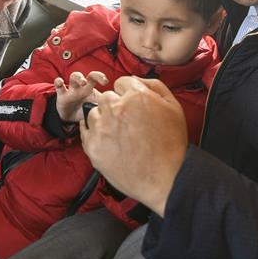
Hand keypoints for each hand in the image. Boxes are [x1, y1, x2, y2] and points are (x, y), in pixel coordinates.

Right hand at [54, 71, 108, 121]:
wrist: (71, 118)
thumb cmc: (86, 109)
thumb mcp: (95, 108)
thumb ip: (104, 106)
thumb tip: (114, 109)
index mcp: (92, 88)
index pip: (97, 78)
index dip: (101, 77)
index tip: (105, 82)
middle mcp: (83, 87)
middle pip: (89, 75)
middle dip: (94, 75)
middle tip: (100, 80)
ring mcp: (72, 90)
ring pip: (74, 77)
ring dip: (78, 77)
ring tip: (82, 82)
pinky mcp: (62, 95)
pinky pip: (59, 86)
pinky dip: (58, 82)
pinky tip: (60, 81)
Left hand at [80, 76, 188, 216]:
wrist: (166, 178)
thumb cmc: (171, 144)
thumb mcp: (173, 106)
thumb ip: (153, 85)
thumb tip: (134, 80)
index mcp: (136, 96)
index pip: (121, 83)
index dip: (128, 95)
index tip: (132, 107)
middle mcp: (116, 109)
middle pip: (106, 97)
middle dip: (115, 107)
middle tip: (127, 124)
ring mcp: (102, 128)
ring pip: (94, 113)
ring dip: (103, 120)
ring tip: (119, 136)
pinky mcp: (93, 147)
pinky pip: (85, 131)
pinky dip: (93, 134)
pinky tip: (107, 141)